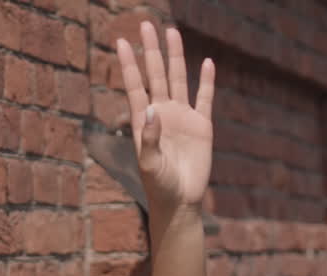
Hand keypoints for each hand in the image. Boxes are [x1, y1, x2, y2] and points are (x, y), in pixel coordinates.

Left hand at [116, 22, 214, 210]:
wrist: (180, 201)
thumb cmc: (159, 186)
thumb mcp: (150, 165)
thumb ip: (150, 138)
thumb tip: (152, 108)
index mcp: (144, 121)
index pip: (135, 85)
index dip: (129, 64)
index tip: (121, 42)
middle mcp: (162, 113)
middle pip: (155, 74)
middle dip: (151, 50)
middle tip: (146, 24)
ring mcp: (182, 117)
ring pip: (178, 79)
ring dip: (175, 56)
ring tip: (172, 32)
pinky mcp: (202, 126)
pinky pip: (204, 98)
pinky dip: (206, 81)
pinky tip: (206, 63)